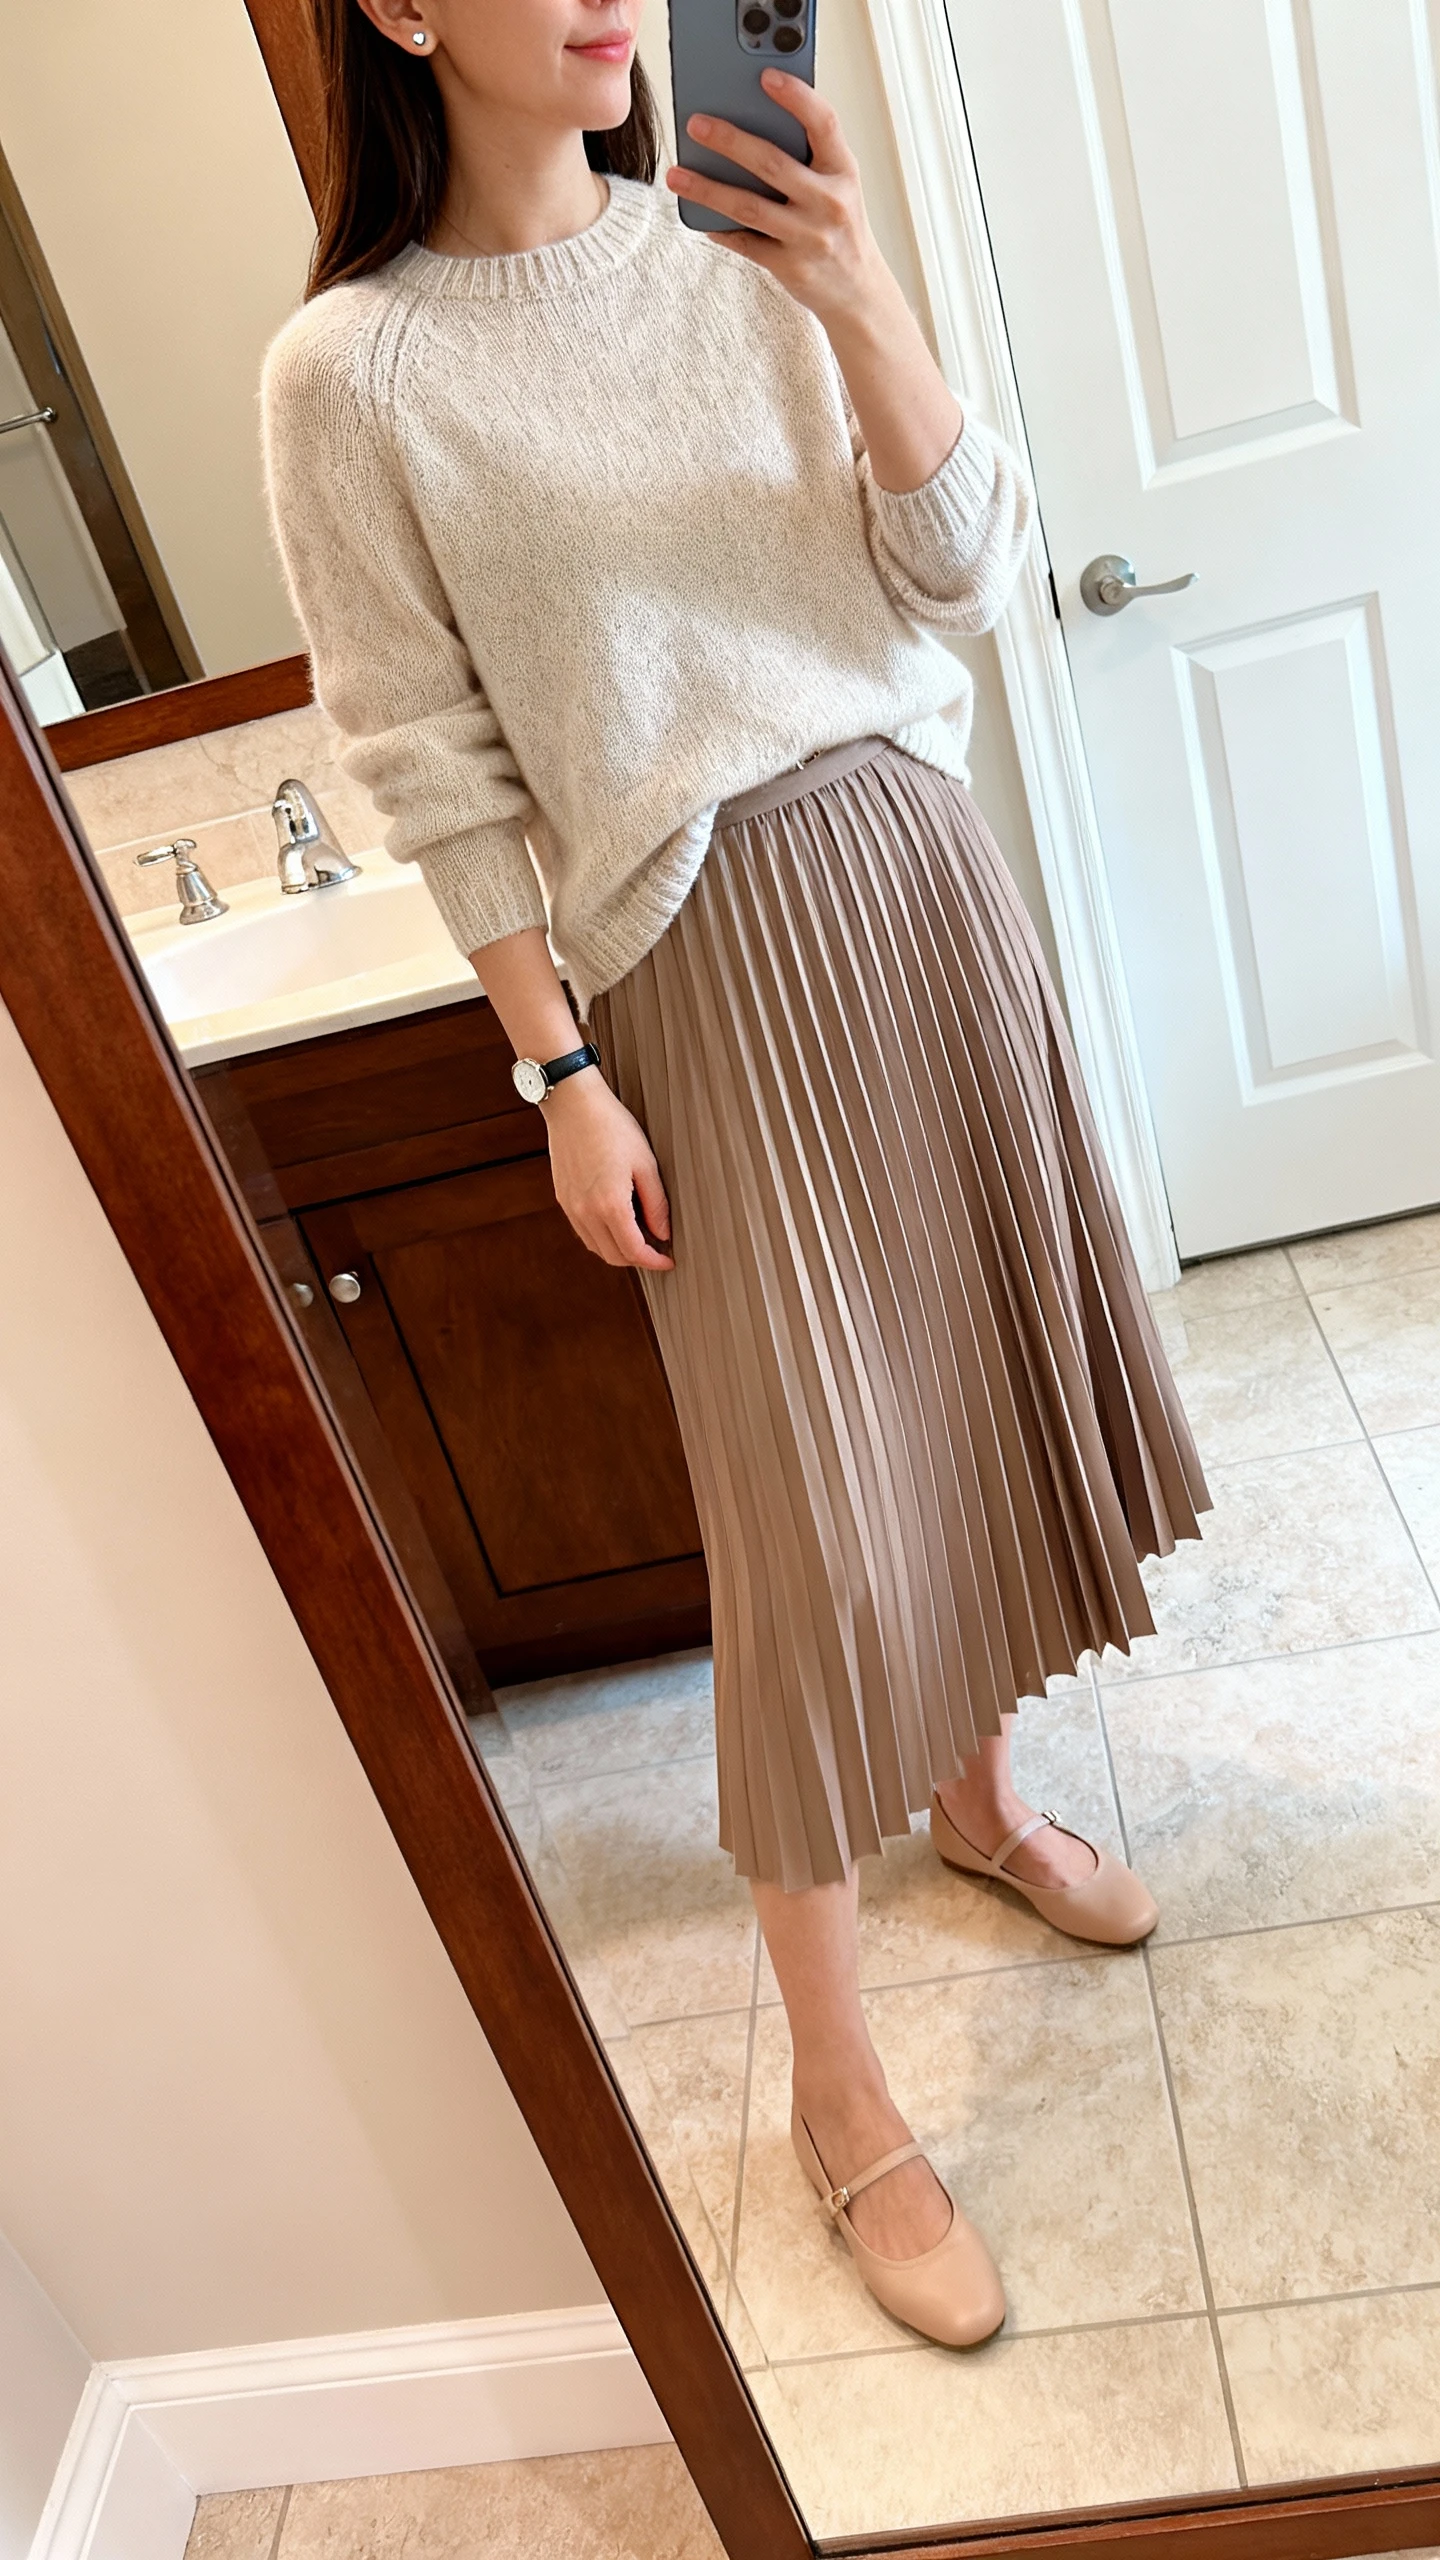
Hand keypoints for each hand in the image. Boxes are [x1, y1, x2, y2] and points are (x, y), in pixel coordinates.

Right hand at [544, 1070, 673, 1271]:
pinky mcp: (563, 1199)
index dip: (654, 1261)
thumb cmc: (612, 1127)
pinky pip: (583, 1232)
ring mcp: (571, 1207)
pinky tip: (617, 1222)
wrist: (574, 1106)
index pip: (634, 1251)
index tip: (668, 1260)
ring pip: (596, 1247)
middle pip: (613, 1256)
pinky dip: (602, 1237)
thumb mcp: (646, 1164)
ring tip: (640, 1236)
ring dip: (619, 1250)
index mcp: (610, 1205)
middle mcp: (586, 1212)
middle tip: (658, 1249)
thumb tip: (663, 1234)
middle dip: (638, 1260)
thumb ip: (656, 1204)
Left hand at [666, 73, 884, 331]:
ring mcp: (809, 237)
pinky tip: (699, 216)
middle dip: (729, 141)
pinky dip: (719, 228)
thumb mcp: (837, 185)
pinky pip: (745, 243)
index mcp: (843, 171)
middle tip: (696, 125)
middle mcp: (829, 202)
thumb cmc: (840, 226)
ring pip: (749, 207)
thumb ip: (809, 157)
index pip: (823, 124)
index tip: (766, 77)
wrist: (858, 290)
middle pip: (772, 163)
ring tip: (676, 175)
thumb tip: (749, 123)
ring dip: (707, 189)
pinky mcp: (790, 267)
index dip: (796, 98)